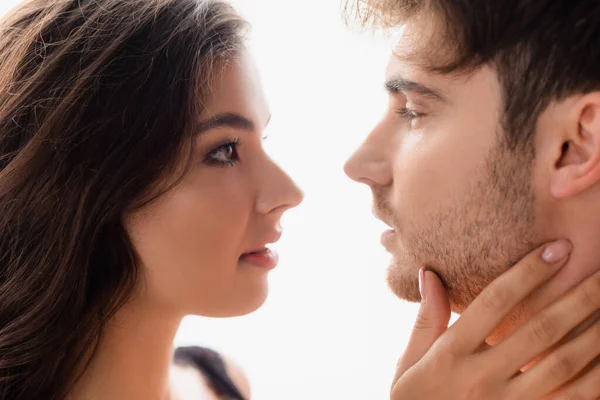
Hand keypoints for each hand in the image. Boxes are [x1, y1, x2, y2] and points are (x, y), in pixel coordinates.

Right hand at [391, 240, 599, 399]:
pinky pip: (570, 399)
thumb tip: (429, 272)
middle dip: (577, 297)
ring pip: (563, 364)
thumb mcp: (409, 361)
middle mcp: (481, 377)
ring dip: (593, 332)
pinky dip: (595, 377)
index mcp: (450, 354)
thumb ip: (426, 319)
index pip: (495, 302)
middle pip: (539, 330)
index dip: (528, 272)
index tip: (557, 248)